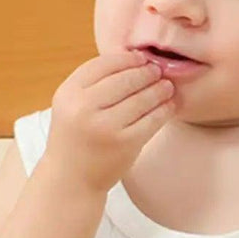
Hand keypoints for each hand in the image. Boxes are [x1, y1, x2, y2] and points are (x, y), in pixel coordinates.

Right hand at [44, 49, 176, 194]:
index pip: (103, 64)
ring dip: (159, 89)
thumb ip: (94, 84)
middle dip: (147, 72)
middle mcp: (84, 107)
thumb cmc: (76, 139)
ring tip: (167, 86)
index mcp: (69, 93)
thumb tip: (135, 58)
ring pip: (141, 98)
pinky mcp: (125, 143)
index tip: (141, 58)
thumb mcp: (72, 105)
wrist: (71, 179)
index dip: (126, 59)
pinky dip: (164, 110)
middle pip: (125, 78)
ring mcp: (105, 126)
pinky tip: (169, 105)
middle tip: (159, 71)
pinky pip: (151, 120)